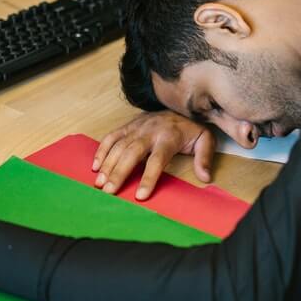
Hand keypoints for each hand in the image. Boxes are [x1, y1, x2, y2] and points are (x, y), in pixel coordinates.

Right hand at [93, 111, 215, 199]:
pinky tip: (95, 165)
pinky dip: (101, 150)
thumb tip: (205, 177)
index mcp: (168, 137)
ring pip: (118, 146)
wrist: (178, 105)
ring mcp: (136, 128)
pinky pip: (111, 137)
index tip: (140, 195)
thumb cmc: (190, 128)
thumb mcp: (205, 139)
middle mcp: (149, 132)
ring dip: (107, 164)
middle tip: (108, 190)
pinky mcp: (127, 126)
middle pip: (131, 153)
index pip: (157, 160)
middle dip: (119, 172)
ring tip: (99, 182)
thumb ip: (205, 158)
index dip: (148, 178)